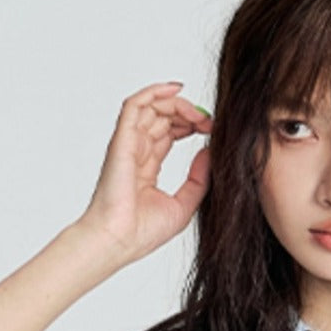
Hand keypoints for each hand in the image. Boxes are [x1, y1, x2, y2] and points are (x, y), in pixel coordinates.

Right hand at [76, 82, 212, 264]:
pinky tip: (177, 90)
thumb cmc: (142, 232)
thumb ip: (198, 179)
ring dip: (177, 103)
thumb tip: (210, 152)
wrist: (119, 240)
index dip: (189, 125)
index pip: (168, 133)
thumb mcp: (184, 205)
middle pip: (161, 117)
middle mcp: (136, 151)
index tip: (211, 130)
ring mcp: (128, 144)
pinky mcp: (122, 140)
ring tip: (198, 113)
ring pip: (151, 107)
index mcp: (146, 167)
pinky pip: (135, 105)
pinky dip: (154, 92)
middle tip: (209, 121)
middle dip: (187, 113)